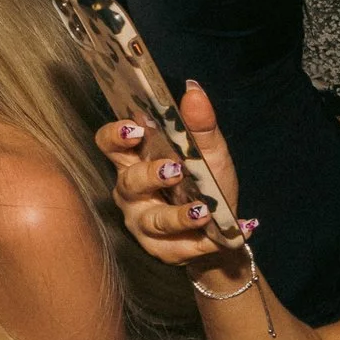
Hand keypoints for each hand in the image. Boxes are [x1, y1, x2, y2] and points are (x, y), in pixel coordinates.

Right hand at [102, 80, 245, 279]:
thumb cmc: (205, 186)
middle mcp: (132, 192)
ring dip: (179, 215)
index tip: (135, 129)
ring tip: (204, 210)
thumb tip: (193, 89)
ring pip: (153, 220)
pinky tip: (228, 234)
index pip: (110, 144)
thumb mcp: (208, 154)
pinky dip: (207, 241)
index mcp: (137, 161)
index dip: (116, 137)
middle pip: (128, 182)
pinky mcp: (163, 250)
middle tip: (174, 169)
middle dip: (149, 175)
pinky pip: (181, 247)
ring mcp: (143, 223)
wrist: (222, 231)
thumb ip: (199, 126)